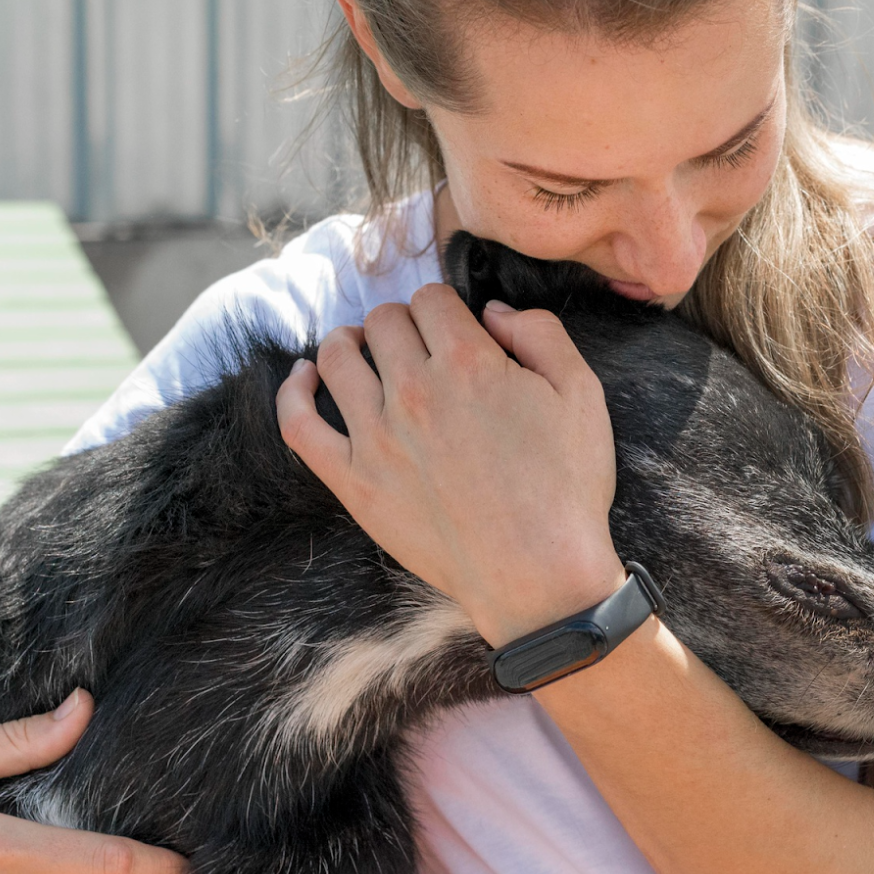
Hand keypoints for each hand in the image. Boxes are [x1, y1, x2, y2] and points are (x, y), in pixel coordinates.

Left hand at [275, 285, 624, 644]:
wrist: (539, 575)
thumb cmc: (566, 487)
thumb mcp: (581, 394)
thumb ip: (540, 333)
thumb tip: (492, 310)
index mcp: (468, 362)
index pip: (431, 299)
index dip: (444, 308)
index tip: (453, 329)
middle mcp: (414, 391)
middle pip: (384, 322)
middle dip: (403, 323)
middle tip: (418, 347)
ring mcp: (376, 438)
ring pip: (337, 357)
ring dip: (349, 342)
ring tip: (362, 349)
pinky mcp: (353, 482)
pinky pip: (299, 424)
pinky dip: (293, 391)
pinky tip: (303, 376)